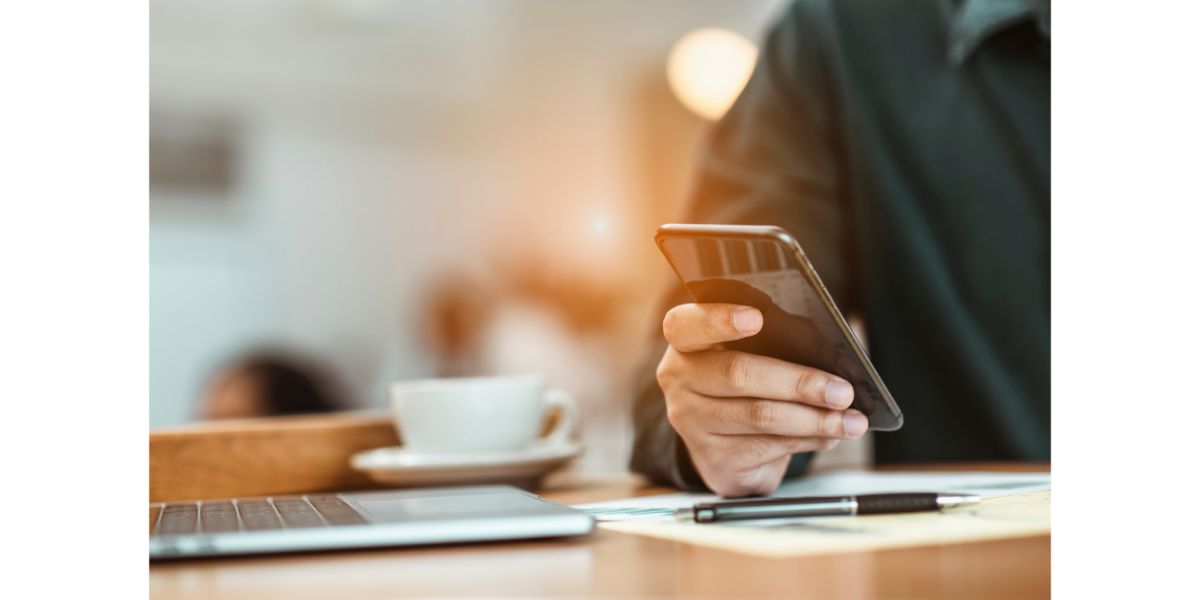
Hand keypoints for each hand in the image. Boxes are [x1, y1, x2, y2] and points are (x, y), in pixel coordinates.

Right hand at [656, 303, 868, 496]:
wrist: (728, 442)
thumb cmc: (750, 381)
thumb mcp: (765, 349)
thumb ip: (791, 340)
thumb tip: (839, 362)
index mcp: (686, 339)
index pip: (687, 324)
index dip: (719, 320)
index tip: (757, 317)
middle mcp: (679, 379)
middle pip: (738, 374)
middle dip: (799, 382)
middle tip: (842, 390)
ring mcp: (692, 421)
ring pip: (760, 415)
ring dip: (814, 418)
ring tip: (851, 420)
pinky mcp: (714, 457)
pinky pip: (769, 446)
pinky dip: (809, 440)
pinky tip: (831, 435)